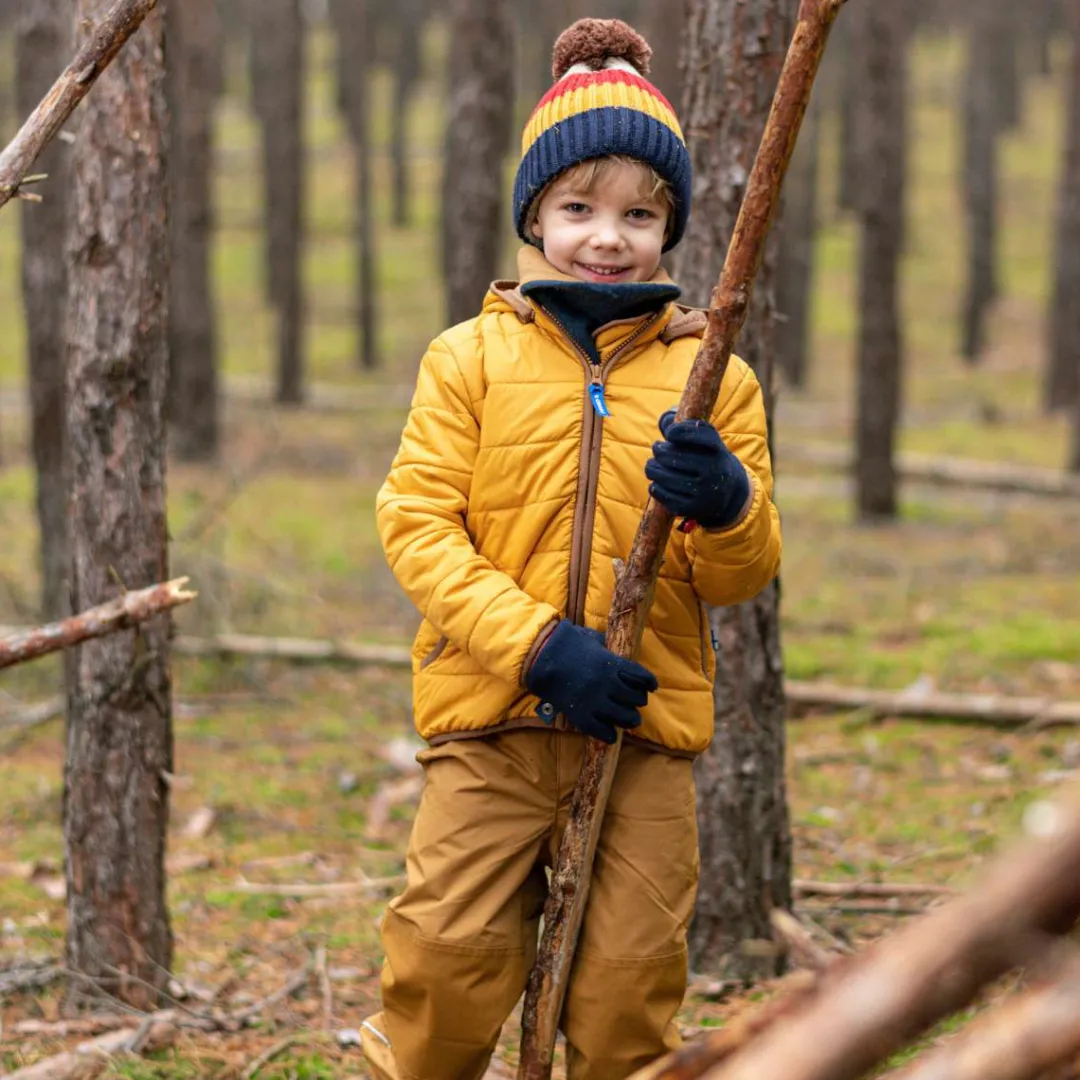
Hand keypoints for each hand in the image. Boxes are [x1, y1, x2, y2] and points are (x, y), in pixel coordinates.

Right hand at [524, 620, 657, 744]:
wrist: (541, 658)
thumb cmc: (566, 643)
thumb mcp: (592, 638)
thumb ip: (608, 647)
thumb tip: (617, 651)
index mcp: (612, 664)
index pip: (641, 677)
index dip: (649, 683)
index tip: (651, 686)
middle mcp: (607, 684)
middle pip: (636, 699)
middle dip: (639, 700)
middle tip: (636, 701)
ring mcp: (595, 702)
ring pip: (625, 717)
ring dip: (630, 719)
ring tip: (630, 719)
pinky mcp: (581, 715)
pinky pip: (602, 731)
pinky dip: (610, 735)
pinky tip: (611, 734)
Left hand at [645, 409, 750, 529]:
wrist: (728, 492)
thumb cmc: (709, 458)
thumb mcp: (707, 440)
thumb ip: (687, 427)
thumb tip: (666, 424)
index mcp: (718, 451)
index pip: (697, 435)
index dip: (679, 431)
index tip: (670, 433)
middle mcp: (714, 472)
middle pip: (672, 456)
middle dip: (659, 450)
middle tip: (657, 448)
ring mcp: (703, 492)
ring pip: (663, 476)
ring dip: (652, 468)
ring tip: (651, 466)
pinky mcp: (692, 508)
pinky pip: (662, 494)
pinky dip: (655, 487)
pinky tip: (657, 482)